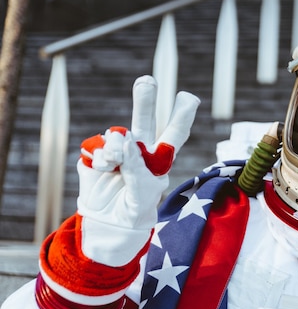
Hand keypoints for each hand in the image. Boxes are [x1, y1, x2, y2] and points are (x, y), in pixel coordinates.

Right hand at [76, 75, 199, 265]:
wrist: (107, 228)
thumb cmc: (134, 214)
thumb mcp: (142, 196)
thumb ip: (136, 168)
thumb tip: (122, 138)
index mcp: (159, 161)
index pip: (174, 135)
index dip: (182, 116)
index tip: (190, 97)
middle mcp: (140, 151)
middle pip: (145, 121)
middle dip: (144, 101)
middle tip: (147, 81)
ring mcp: (117, 152)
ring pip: (117, 134)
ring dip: (116, 146)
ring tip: (115, 165)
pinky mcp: (95, 157)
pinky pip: (96, 147)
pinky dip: (100, 157)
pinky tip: (103, 168)